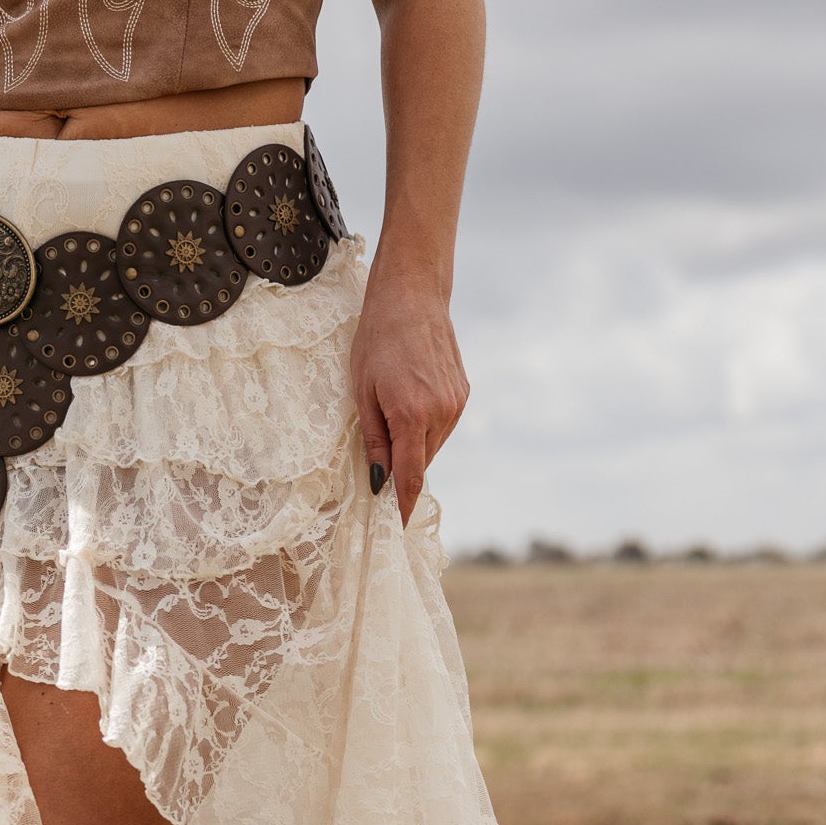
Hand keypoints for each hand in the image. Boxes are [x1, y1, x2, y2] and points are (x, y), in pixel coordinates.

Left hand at [350, 271, 469, 524]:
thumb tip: (379, 482)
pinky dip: (425, 428)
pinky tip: (410, 403)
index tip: (395, 529)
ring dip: (413, 448)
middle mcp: (441, 414)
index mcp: (412, 416)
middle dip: (402, 472)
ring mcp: (456, 404)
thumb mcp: (362, 392)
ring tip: (393, 419)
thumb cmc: (377, 340)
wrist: (412, 295)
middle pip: (420, 464)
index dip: (402, 506)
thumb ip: (375, 441)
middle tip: (379, 470)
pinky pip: (442, 426)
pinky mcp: (463, 394)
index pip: (409, 478)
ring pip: (432, 446)